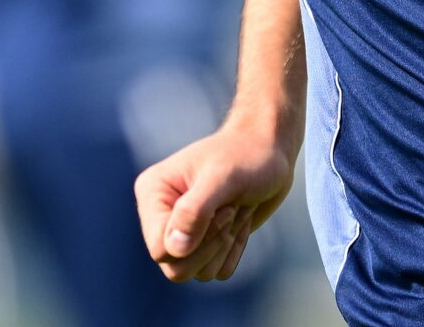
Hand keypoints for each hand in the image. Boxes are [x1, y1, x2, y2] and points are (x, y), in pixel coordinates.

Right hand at [134, 118, 294, 281]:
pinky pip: (216, 271)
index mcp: (153, 194)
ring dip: (222, 248)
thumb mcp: (223, 177)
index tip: (222, 210)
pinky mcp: (205, 242)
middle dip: (209, 247)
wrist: (270, 151)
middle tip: (230, 212)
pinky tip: (240, 224)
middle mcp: (162, 215)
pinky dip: (232, 252)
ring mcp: (183, 231)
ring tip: (234, 212)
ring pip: (196, 272)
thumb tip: (176, 249)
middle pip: (175, 268)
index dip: (195, 241)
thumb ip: (194, 211)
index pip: (161, 249)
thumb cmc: (246, 156)